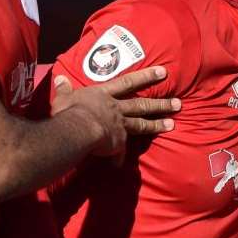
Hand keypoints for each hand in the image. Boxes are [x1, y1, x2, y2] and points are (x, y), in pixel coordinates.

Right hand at [54, 66, 179, 155]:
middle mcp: (115, 108)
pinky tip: (121, 164)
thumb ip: (63, 89)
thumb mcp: (63, 97)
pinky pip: (120, 151)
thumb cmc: (69, 111)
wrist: (76, 130)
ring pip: (142, 124)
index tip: (163, 72)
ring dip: (157, 124)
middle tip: (178, 103)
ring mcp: (119, 126)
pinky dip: (120, 157)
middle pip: (142, 104)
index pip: (129, 82)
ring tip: (172, 124)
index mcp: (104, 95)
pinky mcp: (117, 143)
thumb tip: (59, 79)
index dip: (146, 76)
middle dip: (161, 103)